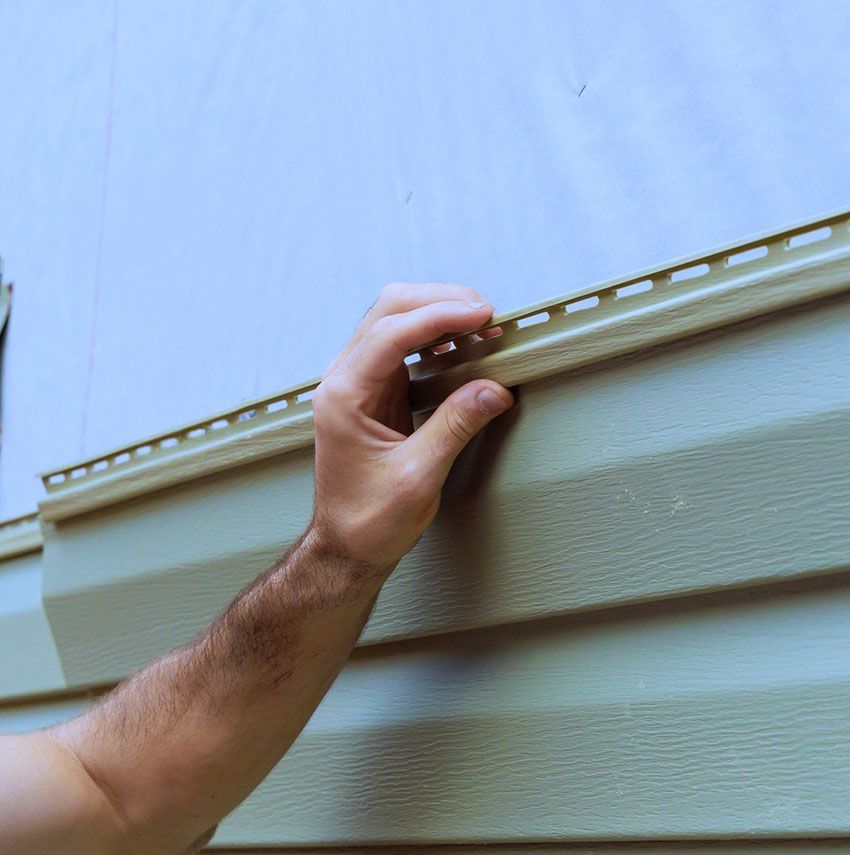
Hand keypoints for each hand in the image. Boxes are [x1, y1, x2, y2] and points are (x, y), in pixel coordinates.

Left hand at [309, 283, 513, 570]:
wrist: (346, 545)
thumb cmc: (370, 519)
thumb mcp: (419, 477)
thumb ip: (455, 427)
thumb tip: (493, 388)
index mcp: (344, 396)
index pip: (391, 333)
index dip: (439, 316)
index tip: (482, 314)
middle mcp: (343, 380)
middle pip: (388, 310)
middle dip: (439, 302)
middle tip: (488, 314)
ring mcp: (357, 382)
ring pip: (394, 319)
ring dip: (437, 313)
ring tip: (482, 324)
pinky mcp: (374, 391)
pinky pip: (402, 344)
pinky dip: (435, 335)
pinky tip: (462, 344)